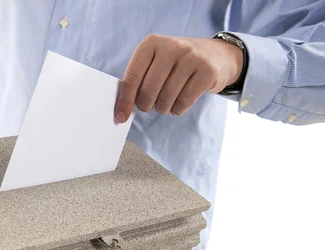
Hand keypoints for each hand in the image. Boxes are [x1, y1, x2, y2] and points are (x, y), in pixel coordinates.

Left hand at [114, 34, 243, 122]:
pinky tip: (180, 102)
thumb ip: (138, 80)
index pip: (132, 77)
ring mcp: (191, 57)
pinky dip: (178, 109)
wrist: (217, 55)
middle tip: (150, 105)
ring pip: (165, 98)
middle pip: (148, 90)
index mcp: (151, 43)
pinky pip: (183, 102)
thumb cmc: (177, 64)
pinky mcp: (207, 71)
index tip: (121, 116)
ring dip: (163, 108)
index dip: (125, 100)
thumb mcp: (155, 62)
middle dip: (146, 105)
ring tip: (166, 102)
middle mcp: (171, 46)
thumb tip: (122, 110)